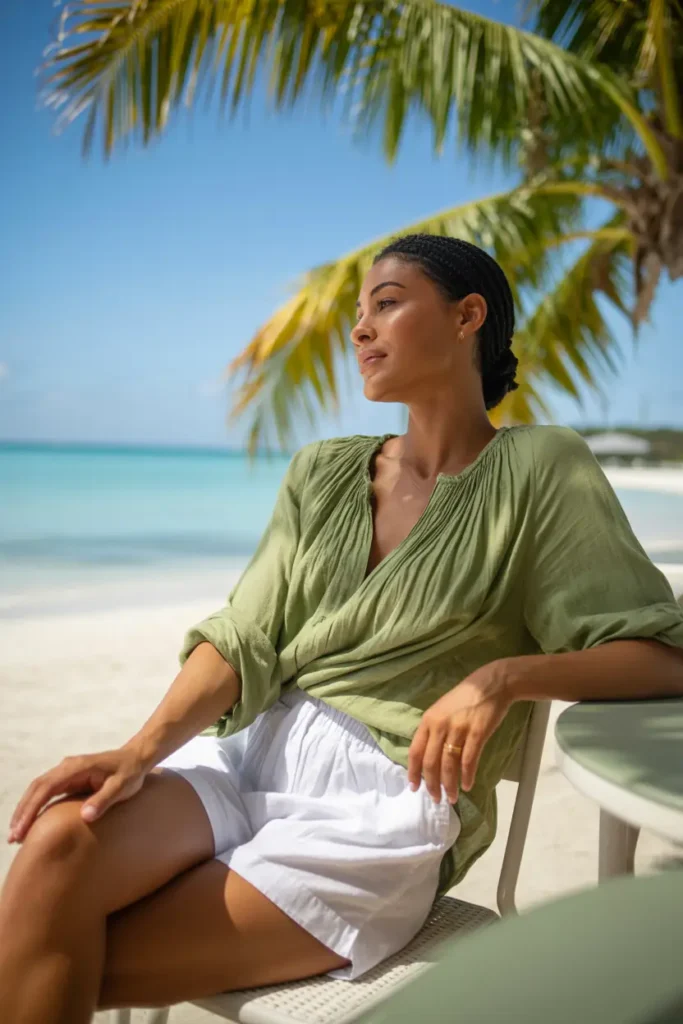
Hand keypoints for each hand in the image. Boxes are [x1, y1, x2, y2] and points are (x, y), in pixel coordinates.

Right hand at [8, 746, 149, 843]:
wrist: (136, 758)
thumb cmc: (130, 772)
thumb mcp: (122, 787)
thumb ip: (104, 800)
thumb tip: (85, 816)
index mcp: (76, 767)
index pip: (46, 787)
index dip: (31, 808)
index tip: (22, 828)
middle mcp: (67, 767)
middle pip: (36, 788)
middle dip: (23, 812)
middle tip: (13, 837)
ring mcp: (67, 772)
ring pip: (38, 789)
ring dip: (26, 809)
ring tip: (16, 834)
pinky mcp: (69, 779)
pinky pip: (47, 792)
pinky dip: (35, 806)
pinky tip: (30, 822)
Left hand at [408, 662, 513, 803]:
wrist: (491, 684)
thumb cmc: (465, 697)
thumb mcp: (442, 710)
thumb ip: (433, 730)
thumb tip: (427, 757)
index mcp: (428, 720)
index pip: (415, 751)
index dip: (413, 772)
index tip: (414, 787)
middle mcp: (440, 725)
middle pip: (431, 763)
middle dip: (432, 784)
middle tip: (436, 798)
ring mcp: (459, 729)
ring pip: (449, 765)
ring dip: (450, 785)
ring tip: (452, 797)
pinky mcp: (477, 733)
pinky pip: (469, 761)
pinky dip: (467, 776)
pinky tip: (467, 785)